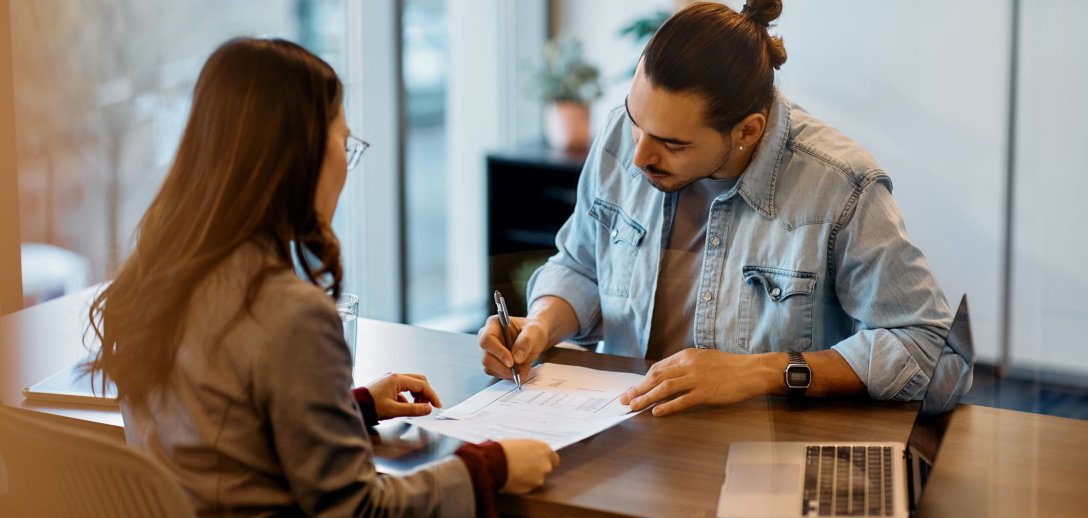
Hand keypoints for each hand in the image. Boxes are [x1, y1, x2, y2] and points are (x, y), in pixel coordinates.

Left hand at [365, 373, 442, 419]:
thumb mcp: (394, 410)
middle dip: (426, 393)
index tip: (438, 406)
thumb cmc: (370, 407)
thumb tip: (428, 409)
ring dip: (417, 396)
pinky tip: (404, 408)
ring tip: (416, 409)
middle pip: (419, 381)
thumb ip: (413, 409)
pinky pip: (403, 389)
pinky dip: (408, 397)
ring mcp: (391, 380)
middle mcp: (395, 376)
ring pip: (412, 384)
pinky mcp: (387, 385)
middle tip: (428, 406)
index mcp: (397, 379)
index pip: (422, 385)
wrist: (355, 405)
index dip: (432, 395)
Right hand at [477, 315, 549, 381]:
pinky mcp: (492, 362)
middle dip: (504, 367)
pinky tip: (519, 370)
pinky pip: (495, 373)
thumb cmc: (533, 331)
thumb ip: (526, 341)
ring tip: (524, 369)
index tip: (511, 362)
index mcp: (494, 324)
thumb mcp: (534, 332)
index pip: (487, 340)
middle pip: (486, 357)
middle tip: (521, 370)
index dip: (498, 352)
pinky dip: (507, 375)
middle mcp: (487, 337)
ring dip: (507, 372)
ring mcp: (488, 351)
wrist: (535, 339)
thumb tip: (516, 358)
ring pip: (489, 367)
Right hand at [498, 439, 559, 493]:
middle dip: (538, 470)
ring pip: (538, 479)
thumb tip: (531, 455)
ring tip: (516, 473)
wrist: (494, 463)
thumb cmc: (503, 450)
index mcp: (544, 449)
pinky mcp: (532, 488)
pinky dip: (523, 485)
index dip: (545, 461)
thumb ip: (531, 451)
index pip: (554, 459)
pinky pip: (529, 487)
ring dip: (530, 478)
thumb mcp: (521, 444)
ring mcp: (540, 477)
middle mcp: (546, 464)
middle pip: (547, 469)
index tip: (538, 462)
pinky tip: (513, 479)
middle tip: (524, 468)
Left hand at [619, 349, 770, 416]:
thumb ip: (685, 366)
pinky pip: (682, 400)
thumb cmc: (729, 366)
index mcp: (686, 356)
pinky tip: (656, 412)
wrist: (752, 371)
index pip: (658, 368)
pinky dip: (667, 406)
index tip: (633, 389)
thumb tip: (667, 377)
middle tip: (625, 399)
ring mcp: (697, 379)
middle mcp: (689, 365)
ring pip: (665, 388)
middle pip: (657, 377)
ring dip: (646, 398)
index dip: (643, 380)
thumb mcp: (704, 358)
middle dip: (638, 389)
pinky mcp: (706, 393)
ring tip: (634, 406)